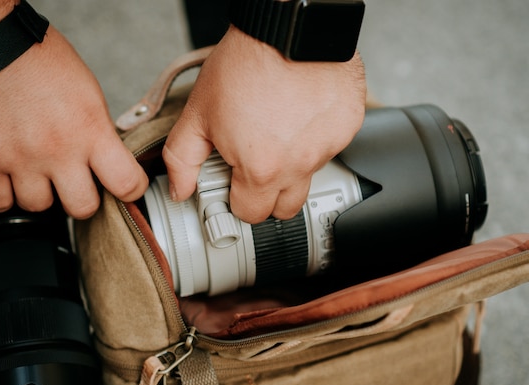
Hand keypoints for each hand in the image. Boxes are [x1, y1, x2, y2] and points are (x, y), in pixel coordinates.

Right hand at [0, 26, 147, 218]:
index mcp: (89, 129)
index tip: (125, 188)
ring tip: (35, 168)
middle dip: (81, 197)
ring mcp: (16, 159)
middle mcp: (55, 149)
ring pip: (39, 207)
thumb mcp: (87, 92)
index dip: (130, 190)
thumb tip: (108, 163)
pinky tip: (7, 175)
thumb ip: (97, 133)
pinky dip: (2, 195)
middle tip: (75, 182)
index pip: (126, 184)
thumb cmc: (36, 59)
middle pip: (82, 207)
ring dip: (40, 193)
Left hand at [163, 26, 365, 223]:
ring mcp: (329, 146)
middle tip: (256, 163)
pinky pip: (330, 146)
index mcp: (262, 169)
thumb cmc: (246, 63)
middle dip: (268, 194)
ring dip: (293, 164)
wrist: (288, 26)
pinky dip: (315, 137)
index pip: (251, 213)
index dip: (238, 200)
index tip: (234, 184)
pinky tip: (300, 113)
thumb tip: (180, 189)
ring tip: (277, 127)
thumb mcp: (199, 112)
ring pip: (309, 175)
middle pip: (286, 208)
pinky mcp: (349, 126)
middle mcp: (300, 165)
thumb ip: (183, 159)